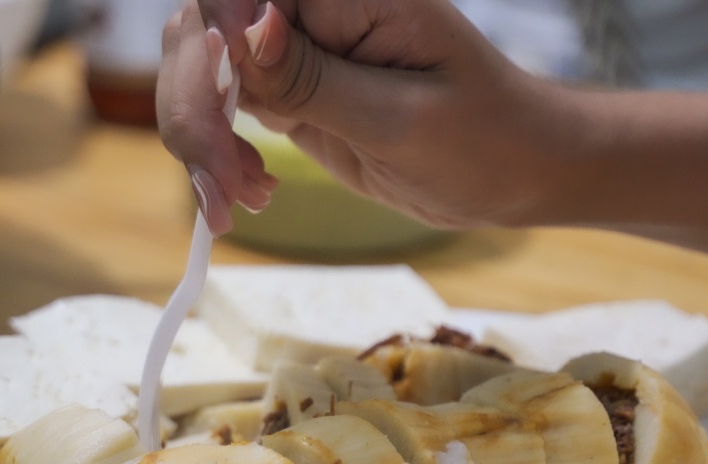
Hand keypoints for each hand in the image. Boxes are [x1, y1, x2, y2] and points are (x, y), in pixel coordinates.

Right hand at [157, 0, 564, 235]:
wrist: (511, 172)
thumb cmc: (482, 139)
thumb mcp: (400, 118)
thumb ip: (314, 78)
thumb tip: (240, 30)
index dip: (212, 44)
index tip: (223, 113)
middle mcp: (313, 11)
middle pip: (203, 31)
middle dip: (196, 111)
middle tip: (223, 188)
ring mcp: (296, 54)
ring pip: (202, 75)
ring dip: (202, 141)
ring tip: (236, 201)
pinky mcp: (292, 95)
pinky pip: (226, 112)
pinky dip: (220, 157)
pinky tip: (248, 192)